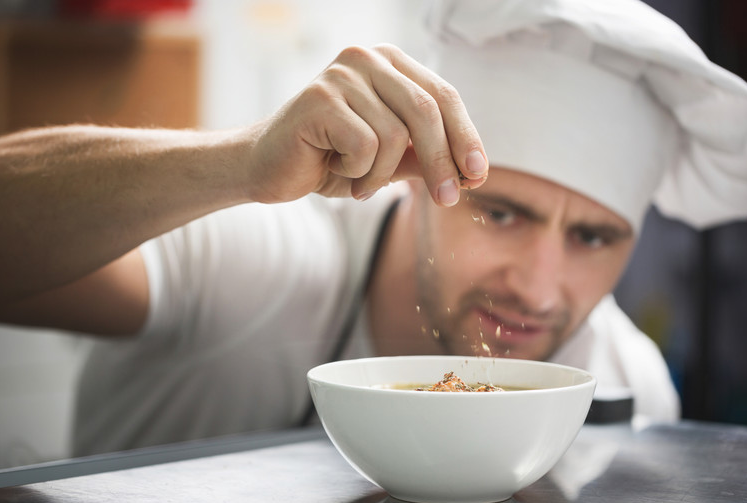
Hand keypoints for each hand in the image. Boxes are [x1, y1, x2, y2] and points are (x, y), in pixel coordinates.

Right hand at [245, 44, 487, 206]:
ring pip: (396, 136)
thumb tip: (472, 171)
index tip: (478, 175)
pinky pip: (365, 146)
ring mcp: (341, 75)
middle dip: (443, 162)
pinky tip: (334, 168)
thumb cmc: (329, 161)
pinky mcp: (319, 99)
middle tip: (447, 200)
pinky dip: (357, 172)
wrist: (268, 170)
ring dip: (381, 174)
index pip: (443, 95)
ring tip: (357, 180)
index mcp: (389, 64)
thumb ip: (425, 156)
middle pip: (427, 111)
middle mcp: (367, 58)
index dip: (466, 137)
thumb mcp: (389, 161)